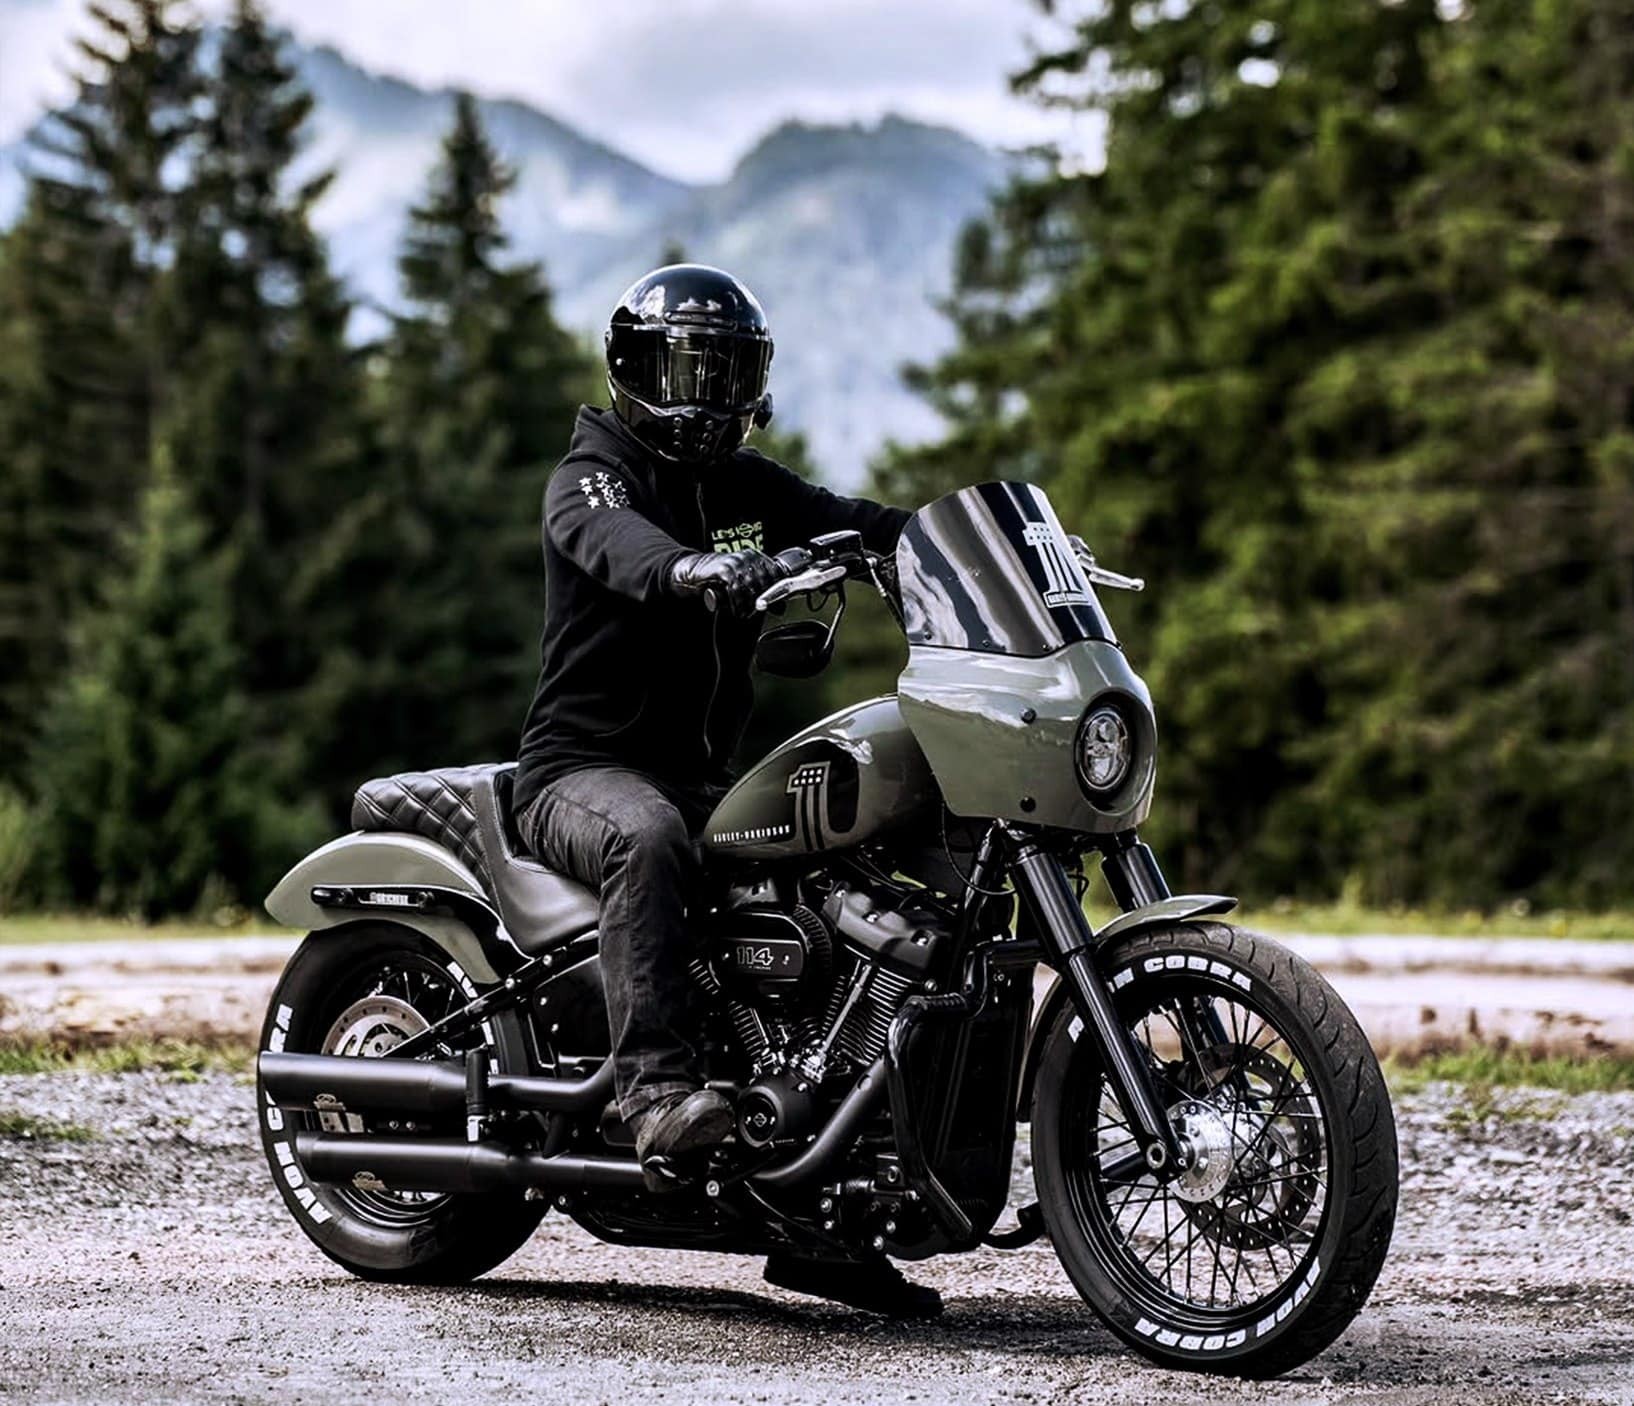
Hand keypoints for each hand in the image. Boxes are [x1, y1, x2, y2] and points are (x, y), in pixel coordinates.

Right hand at [669, 549, 783, 615]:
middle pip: (765, 580)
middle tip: (758, 612)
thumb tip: (780, 607)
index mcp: (756, 557)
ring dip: (750, 603)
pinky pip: (735, 587)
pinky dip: (737, 602)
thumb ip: (760, 593)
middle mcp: (748, 556)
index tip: (776, 605)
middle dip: (762, 599)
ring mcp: (736, 561)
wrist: (695, 572)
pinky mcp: (723, 568)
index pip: (775, 573)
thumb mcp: (743, 585)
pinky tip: (737, 610)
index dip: (777, 591)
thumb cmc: (720, 579)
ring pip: (751, 585)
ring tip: (747, 613)